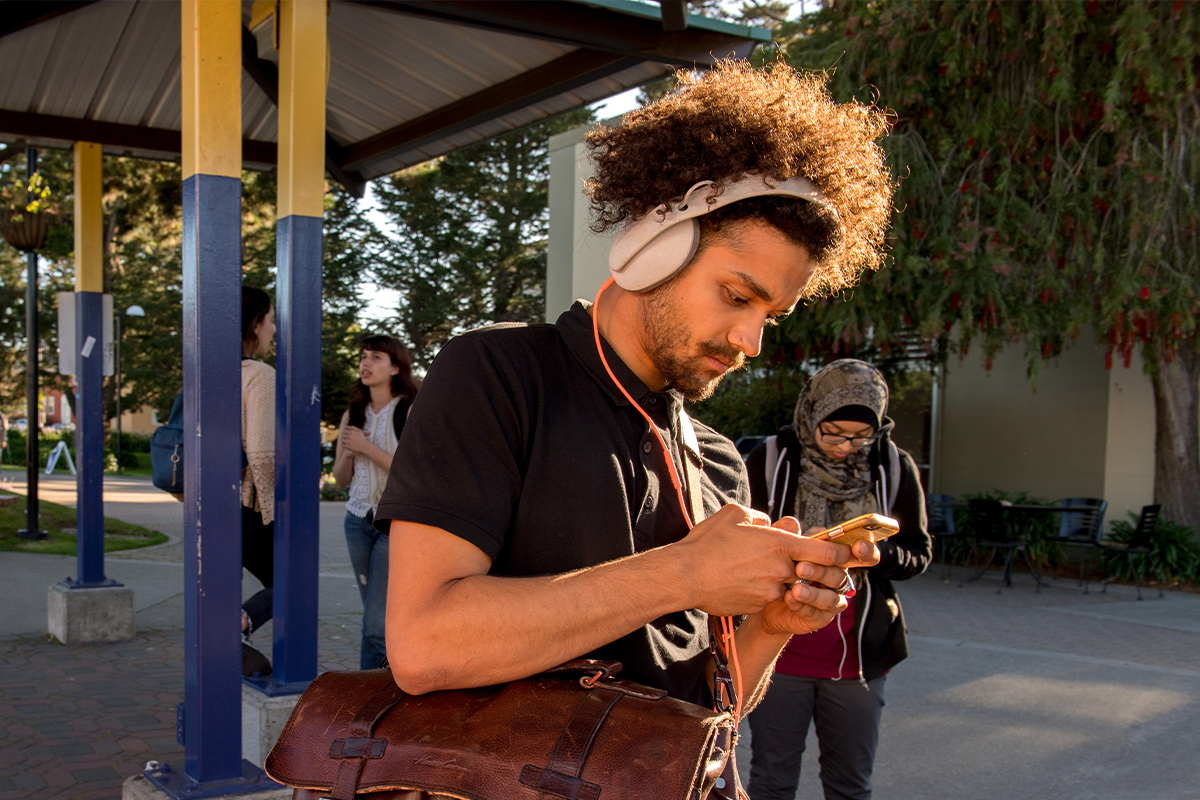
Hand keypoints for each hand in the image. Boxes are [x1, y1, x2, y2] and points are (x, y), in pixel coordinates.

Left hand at [340, 425, 368, 453]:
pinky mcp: (347, 446)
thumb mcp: (359, 431)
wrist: (364, 446)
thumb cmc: (362, 439)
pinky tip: (348, 446)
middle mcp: (349, 436)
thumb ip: (352, 427)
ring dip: (344, 441)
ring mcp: (348, 441)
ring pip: (341, 440)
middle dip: (345, 438)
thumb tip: (345, 426)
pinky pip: (342, 445)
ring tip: (349, 443)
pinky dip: (344, 445)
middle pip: (342, 436)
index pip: (344, 432)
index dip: (346, 434)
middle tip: (350, 440)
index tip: (350, 437)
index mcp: (351, 431)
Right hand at [674, 505, 877, 620]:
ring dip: (777, 579)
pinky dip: (761, 591)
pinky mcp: (759, 606)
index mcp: (780, 545)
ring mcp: (770, 591)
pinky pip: (769, 598)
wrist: (685, 576)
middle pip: (805, 571)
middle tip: (781, 560)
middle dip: (800, 567)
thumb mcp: (734, 514)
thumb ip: (760, 516)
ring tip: (750, 570)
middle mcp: (781, 570)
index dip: (838, 554)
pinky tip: (739, 582)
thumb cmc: (708, 542)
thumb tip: (768, 523)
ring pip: (786, 585)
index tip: (842, 554)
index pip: (825, 553)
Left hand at [754, 516, 878, 635]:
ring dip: (813, 593)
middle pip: (840, 575)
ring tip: (795, 588)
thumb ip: (788, 534)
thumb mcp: (781, 548)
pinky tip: (789, 599)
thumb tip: (792, 523)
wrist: (765, 599)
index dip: (865, 550)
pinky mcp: (820, 618)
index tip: (858, 546)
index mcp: (834, 559)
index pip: (860, 554)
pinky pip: (817, 614)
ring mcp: (831, 600)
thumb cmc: (779, 569)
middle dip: (822, 571)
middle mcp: (837, 580)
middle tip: (800, 567)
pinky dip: (803, 606)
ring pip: (831, 598)